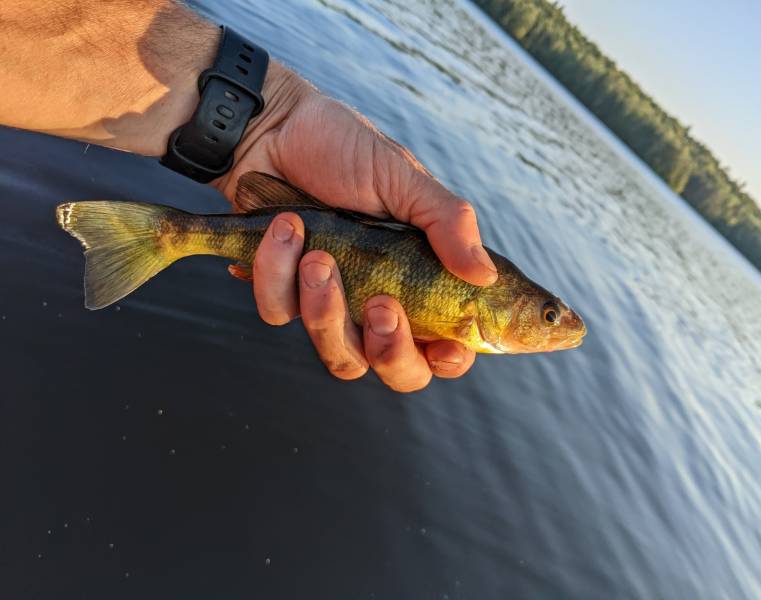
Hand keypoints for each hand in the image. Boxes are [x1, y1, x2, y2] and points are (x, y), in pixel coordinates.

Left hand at [212, 63, 494, 390]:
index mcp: (417, 279)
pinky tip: (286, 226)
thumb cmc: (344, 148)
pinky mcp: (283, 294)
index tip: (448, 345)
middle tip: (380, 305)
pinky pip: (280, 313)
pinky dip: (279, 270)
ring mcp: (330, 304)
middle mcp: (377, 302)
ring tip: (318, 254)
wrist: (270, 128)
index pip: (445, 345)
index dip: (449, 359)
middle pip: (396, 372)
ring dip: (327, 307)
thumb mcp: (403, 178)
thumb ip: (447, 224)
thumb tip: (486, 277)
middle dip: (390, 350)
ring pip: (337, 354)